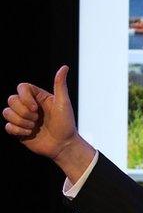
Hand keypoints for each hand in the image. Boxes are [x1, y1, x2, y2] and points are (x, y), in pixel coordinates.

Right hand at [5, 65, 94, 180]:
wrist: (64, 145)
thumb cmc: (66, 124)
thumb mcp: (63, 103)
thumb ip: (60, 85)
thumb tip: (64, 67)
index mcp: (38, 97)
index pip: (21, 87)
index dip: (24, 97)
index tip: (36, 108)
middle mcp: (29, 106)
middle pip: (11, 99)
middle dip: (23, 111)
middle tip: (37, 119)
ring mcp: (23, 118)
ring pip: (6, 112)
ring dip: (21, 121)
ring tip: (34, 127)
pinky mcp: (18, 130)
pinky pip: (7, 126)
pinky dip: (18, 130)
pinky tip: (29, 134)